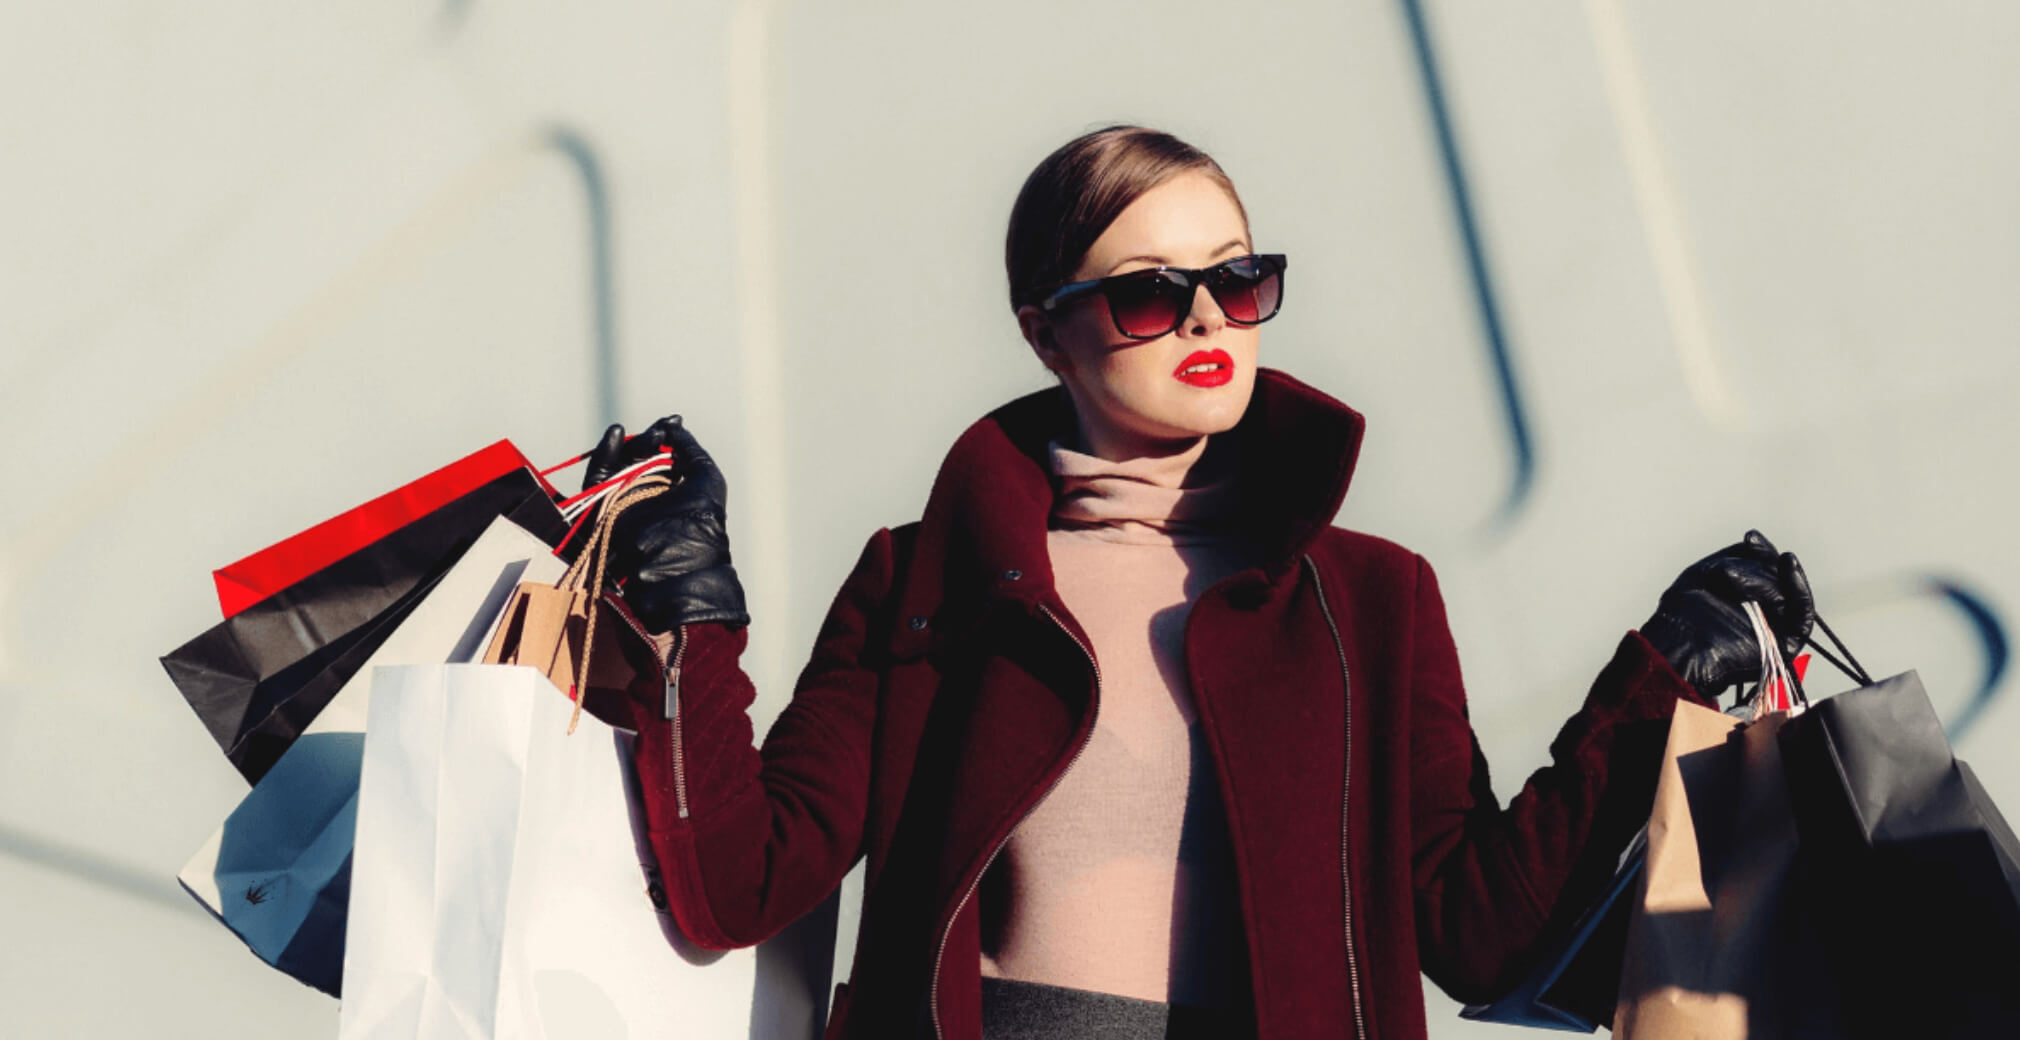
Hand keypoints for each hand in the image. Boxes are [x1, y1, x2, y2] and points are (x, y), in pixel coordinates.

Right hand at [582, 415, 749, 631]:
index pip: (662, 456)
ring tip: (646, 437)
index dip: (665, 435)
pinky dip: (604, 455)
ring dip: (630, 445)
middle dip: (649, 440)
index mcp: (672, 490)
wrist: (676, 561)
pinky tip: (616, 434)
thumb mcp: (706, 477)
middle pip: (638, 456)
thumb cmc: (700, 521)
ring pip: (619, 464)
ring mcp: (624, 502)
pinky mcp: (601, 510)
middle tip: (659, 435)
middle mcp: (647, 496)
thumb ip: (690, 449)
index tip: (673, 422)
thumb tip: (674, 427)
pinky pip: (597, 479)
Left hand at [1639, 530, 1814, 698]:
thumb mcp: (1706, 573)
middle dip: (1760, 564)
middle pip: (1778, 579)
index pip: (1765, 571)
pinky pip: (1803, 615)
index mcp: (1744, 600)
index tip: (1751, 537)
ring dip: (1768, 576)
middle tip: (1735, 562)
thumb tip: (1756, 543)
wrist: (1678, 648)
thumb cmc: (1684, 615)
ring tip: (1733, 576)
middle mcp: (1763, 614)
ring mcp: (1777, 629)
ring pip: (1788, 593)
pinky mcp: (1787, 645)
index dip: (1761, 552)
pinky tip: (1788, 566)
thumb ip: (1735, 557)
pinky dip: (1799, 589)